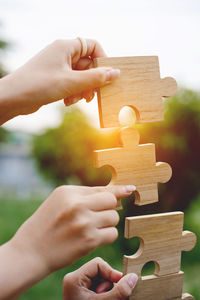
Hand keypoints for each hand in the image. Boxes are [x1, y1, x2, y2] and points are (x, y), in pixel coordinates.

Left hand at [0, 38, 119, 123]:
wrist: (14, 98)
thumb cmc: (39, 85)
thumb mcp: (71, 82)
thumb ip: (95, 78)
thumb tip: (115, 73)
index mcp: (66, 47)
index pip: (93, 46)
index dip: (102, 60)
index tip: (106, 76)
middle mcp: (62, 54)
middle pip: (88, 64)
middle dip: (91, 81)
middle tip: (91, 95)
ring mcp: (58, 67)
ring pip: (80, 76)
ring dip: (82, 89)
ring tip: (76, 99)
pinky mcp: (54, 78)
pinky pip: (71, 83)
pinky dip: (73, 92)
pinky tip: (67, 102)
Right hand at [11, 185, 134, 274]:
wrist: (31, 251)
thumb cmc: (45, 224)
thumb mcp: (59, 202)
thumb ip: (83, 195)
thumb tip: (113, 194)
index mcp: (68, 192)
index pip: (101, 188)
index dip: (118, 190)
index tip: (130, 189)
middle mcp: (77, 204)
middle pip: (111, 200)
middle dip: (109, 207)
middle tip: (99, 215)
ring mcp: (84, 222)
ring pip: (113, 217)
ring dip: (107, 223)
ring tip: (91, 228)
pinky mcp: (89, 240)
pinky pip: (112, 234)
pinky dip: (106, 236)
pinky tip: (93, 238)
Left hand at [63, 257, 137, 299]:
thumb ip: (118, 292)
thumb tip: (133, 278)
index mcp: (74, 279)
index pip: (98, 264)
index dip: (111, 272)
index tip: (123, 283)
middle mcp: (75, 279)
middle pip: (100, 271)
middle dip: (110, 283)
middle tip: (114, 297)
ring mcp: (79, 286)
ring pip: (102, 280)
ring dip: (109, 290)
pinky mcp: (84, 293)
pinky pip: (100, 287)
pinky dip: (106, 294)